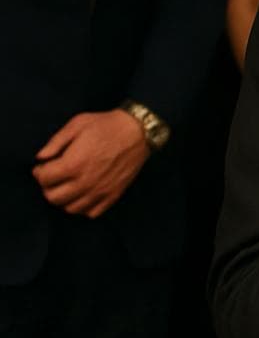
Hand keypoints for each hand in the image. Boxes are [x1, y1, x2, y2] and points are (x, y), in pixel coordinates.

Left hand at [32, 109, 149, 216]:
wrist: (139, 131)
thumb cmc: (107, 125)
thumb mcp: (77, 124)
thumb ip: (55, 142)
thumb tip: (40, 157)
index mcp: (73, 164)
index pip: (43, 179)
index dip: (39, 172)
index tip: (44, 166)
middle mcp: (85, 182)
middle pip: (53, 198)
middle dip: (48, 187)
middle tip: (54, 177)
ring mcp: (100, 191)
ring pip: (70, 208)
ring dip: (65, 199)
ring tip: (69, 186)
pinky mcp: (113, 195)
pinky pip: (91, 213)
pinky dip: (84, 207)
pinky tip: (85, 194)